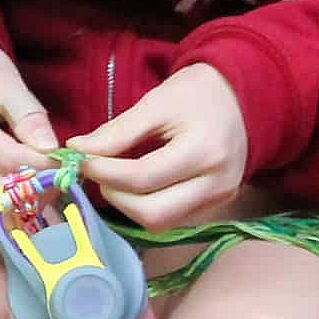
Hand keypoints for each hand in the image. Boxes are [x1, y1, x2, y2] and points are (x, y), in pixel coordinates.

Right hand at [0, 41, 59, 222]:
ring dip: (27, 211)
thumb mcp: (4, 80)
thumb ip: (28, 114)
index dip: (44, 169)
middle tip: (70, 187)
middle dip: (39, 193)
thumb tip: (49, 149)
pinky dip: (10, 218)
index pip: (8, 161)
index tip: (72, 166)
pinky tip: (33, 208)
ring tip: (56, 199)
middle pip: (0, 191)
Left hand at [68, 63, 248, 230]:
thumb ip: (116, 131)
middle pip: (153, 214)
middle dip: (115, 197)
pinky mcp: (216, 207)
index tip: (79, 158)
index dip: (102, 172)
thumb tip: (77, 150)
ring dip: (128, 206)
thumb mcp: (155, 103)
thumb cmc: (197, 94)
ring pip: (161, 224)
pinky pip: (172, 220)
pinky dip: (146, 206)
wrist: (242, 98)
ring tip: (113, 178)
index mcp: (204, 152)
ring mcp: (220, 201)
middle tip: (97, 173)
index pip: (141, 178)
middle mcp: (217, 185)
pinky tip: (134, 186)